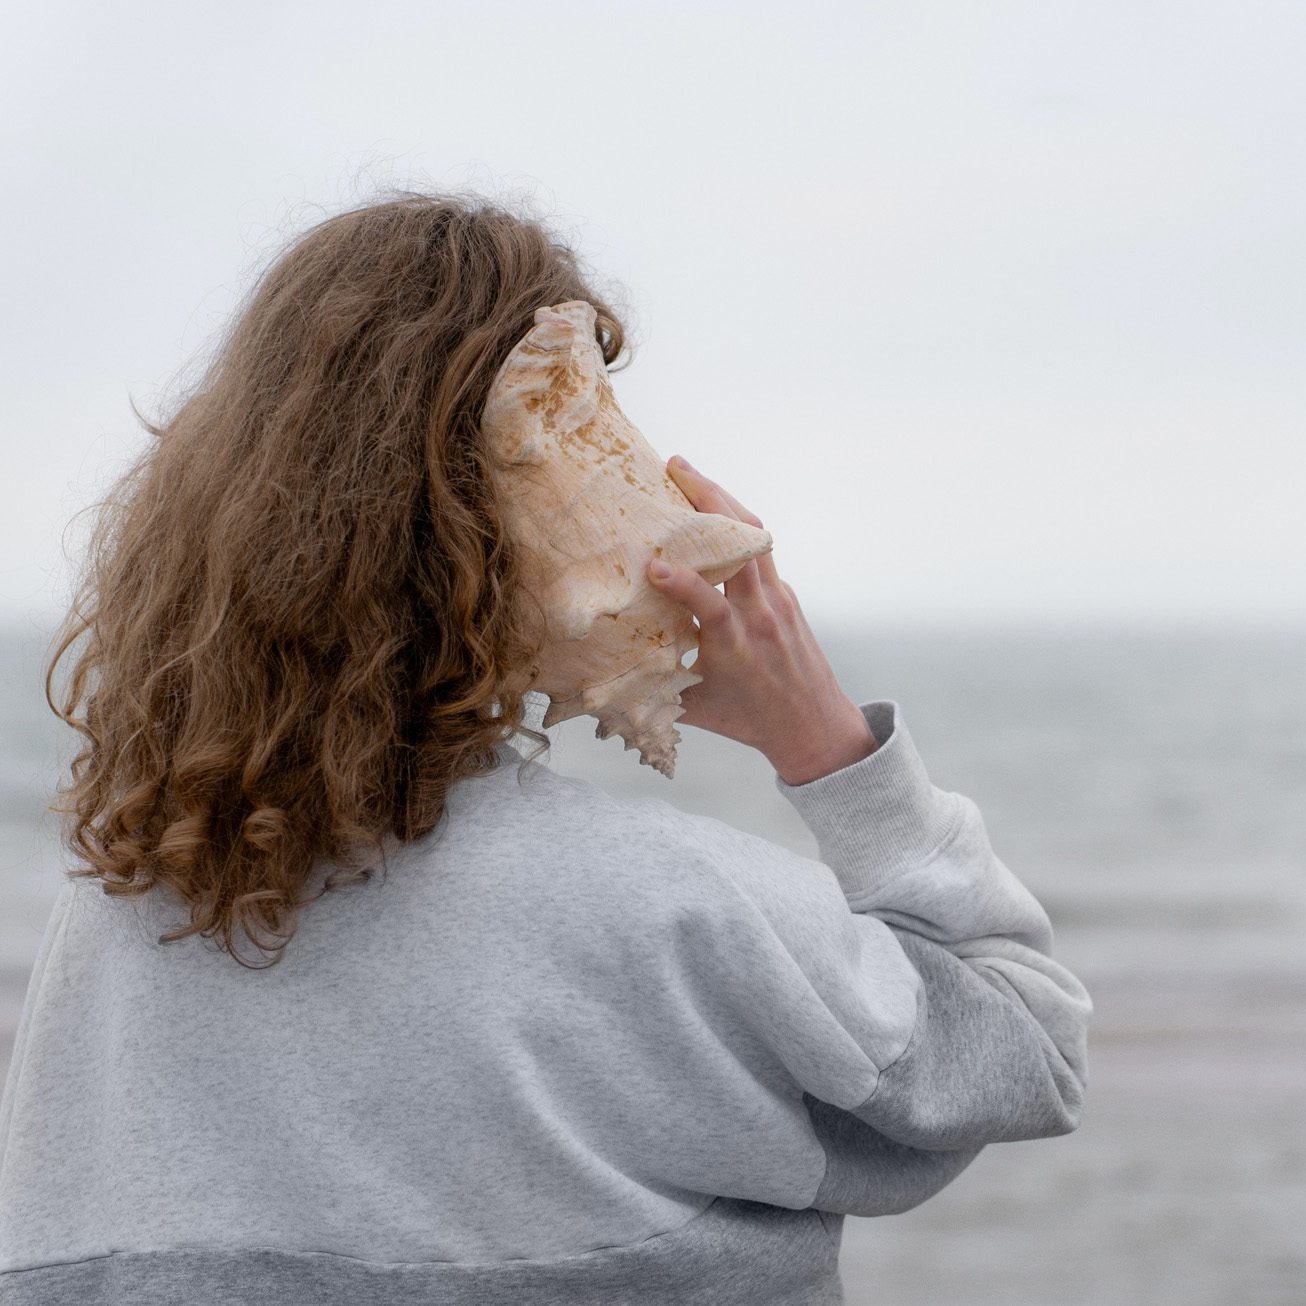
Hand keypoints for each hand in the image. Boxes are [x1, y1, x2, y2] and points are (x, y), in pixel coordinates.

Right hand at [647, 456, 877, 784]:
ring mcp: (778, 599)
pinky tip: (710, 510)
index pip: (711, 606)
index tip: (652, 565)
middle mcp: (761, 615)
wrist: (815, 726)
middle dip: (708, 500)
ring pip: (756, 535)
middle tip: (673, 467)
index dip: (684, 584)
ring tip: (688, 473)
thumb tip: (600, 677)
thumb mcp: (696, 710)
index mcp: (736, 646)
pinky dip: (734, 523)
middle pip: (742, 546)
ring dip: (722, 498)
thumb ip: (653, 688)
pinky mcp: (785, 594)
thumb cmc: (751, 722)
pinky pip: (760, 548)